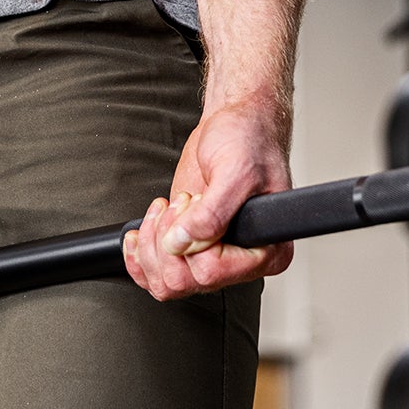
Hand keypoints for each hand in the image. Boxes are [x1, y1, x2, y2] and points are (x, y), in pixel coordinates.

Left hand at [123, 101, 293, 300]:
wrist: (236, 124)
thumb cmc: (249, 140)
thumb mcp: (235, 171)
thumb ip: (212, 213)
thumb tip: (181, 244)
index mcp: (268, 251)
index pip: (213, 271)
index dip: (190, 241)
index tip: (193, 204)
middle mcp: (243, 261)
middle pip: (185, 282)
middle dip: (167, 240)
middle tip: (181, 202)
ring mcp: (216, 257)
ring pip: (167, 284)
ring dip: (153, 245)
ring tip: (166, 208)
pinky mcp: (193, 249)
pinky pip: (158, 275)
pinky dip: (140, 256)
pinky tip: (142, 230)